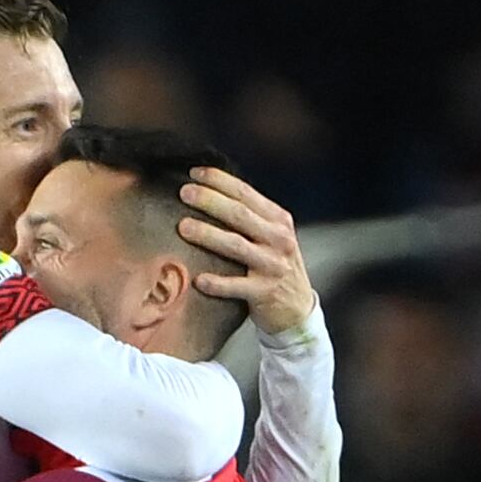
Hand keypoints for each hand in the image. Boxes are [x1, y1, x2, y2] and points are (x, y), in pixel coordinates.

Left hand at [177, 167, 316, 338]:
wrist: (297, 309)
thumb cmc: (274, 267)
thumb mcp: (271, 237)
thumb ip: (249, 217)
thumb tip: (208, 192)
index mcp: (278, 220)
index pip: (246, 194)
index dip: (219, 181)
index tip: (194, 172)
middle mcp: (278, 239)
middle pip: (240, 215)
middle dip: (210, 201)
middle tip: (184, 192)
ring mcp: (273, 266)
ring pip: (237, 246)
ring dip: (208, 235)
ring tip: (183, 227)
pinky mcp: (265, 293)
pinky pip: (237, 287)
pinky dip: (217, 284)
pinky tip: (198, 280)